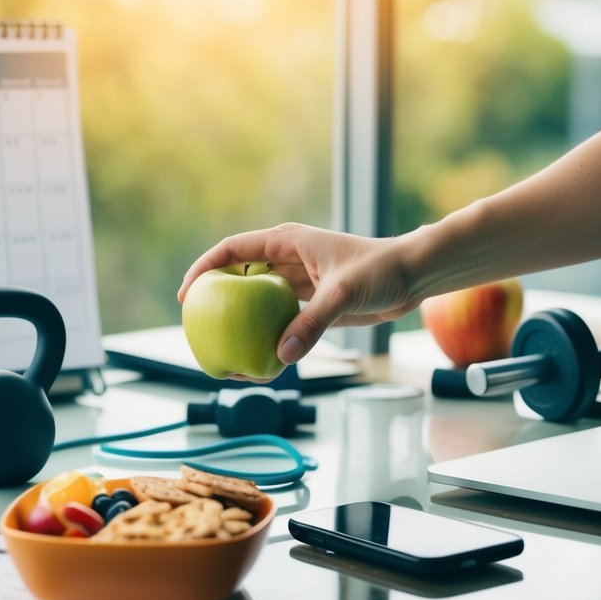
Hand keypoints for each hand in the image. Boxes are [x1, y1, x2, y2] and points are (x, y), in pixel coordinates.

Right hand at [178, 222, 422, 364]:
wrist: (413, 275)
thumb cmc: (381, 270)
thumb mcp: (344, 294)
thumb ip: (312, 324)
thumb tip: (280, 357)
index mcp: (286, 241)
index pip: (232, 250)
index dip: (204, 269)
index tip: (187, 296)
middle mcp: (287, 259)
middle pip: (238, 275)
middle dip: (216, 297)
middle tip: (198, 328)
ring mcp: (297, 281)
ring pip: (257, 300)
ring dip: (240, 320)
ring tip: (222, 348)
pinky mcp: (311, 302)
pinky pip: (279, 319)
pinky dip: (266, 335)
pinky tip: (258, 358)